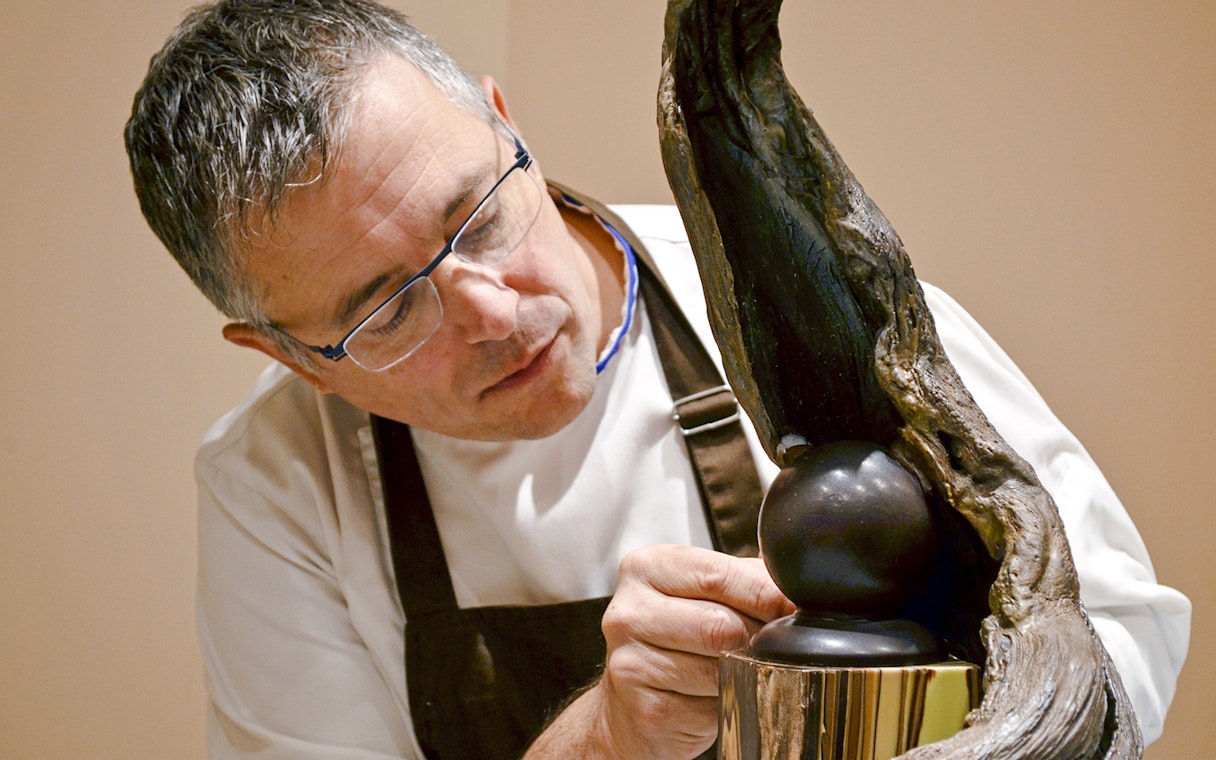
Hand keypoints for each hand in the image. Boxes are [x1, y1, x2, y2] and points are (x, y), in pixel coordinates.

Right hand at [592, 544, 793, 757]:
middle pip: (720, 624)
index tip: (792, 606)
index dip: (764, 593)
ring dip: (741, 673)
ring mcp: (630, 663)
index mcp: (644, 569)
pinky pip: (712, 706)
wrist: (629, 703)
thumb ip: (744, 577)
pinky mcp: (646, 710)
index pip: (715, 575)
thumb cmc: (676, 639)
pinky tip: (711, 695)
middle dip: (756, 638)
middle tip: (764, 645)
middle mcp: (628, 613)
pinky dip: (726, 702)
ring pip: (719, 668)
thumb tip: (793, 580)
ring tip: (731, 669)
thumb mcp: (702, 594)